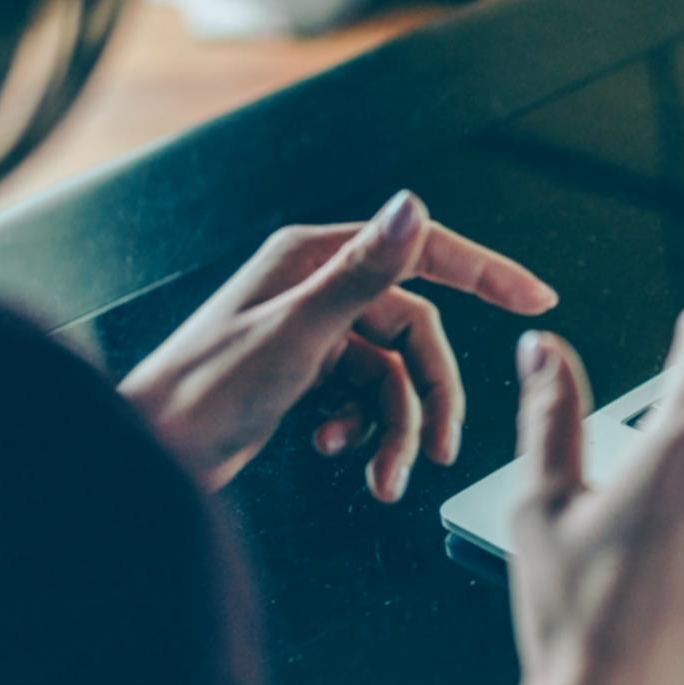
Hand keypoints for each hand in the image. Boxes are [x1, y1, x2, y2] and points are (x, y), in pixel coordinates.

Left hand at [120, 190, 556, 499]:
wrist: (150, 462)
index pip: (421, 251)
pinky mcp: (303, 373)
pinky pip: (362, 399)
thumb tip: (411, 207)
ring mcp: (311, 332)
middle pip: (413, 333)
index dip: (485, 273)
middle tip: (439, 450)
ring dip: (394, 429)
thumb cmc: (201, 395)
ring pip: (391, 375)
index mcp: (313, 258)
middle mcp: (315, 287)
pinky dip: (359, 431)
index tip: (533, 297)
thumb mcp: (296, 334)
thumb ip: (362, 272)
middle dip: (430, 396)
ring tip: (383, 477)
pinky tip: (332, 451)